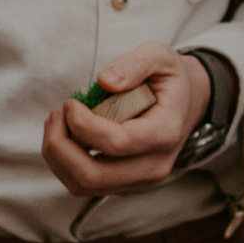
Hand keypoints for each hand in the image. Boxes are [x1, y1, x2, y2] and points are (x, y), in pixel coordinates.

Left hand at [40, 44, 211, 196]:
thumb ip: (135, 63)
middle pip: (93, 175)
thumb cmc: (169, 80)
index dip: (83, 125)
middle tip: (56, 115)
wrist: (187, 104)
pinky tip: (67, 136)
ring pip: (84, 186)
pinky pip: (85, 185)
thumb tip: (106, 81)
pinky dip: (66, 163)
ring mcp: (140, 181)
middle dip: (60, 147)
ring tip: (57, 123)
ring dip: (58, 156)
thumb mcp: (159, 56)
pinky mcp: (125, 185)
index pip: (117, 143)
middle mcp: (155, 166)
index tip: (70, 103)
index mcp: (166, 133)